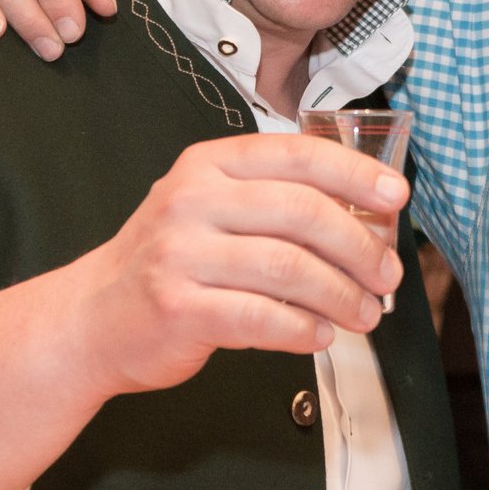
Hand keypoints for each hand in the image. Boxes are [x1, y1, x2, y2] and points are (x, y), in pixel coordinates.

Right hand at [67, 134, 409, 399]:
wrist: (91, 319)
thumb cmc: (173, 263)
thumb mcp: (215, 209)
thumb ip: (279, 202)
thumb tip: (371, 216)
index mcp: (211, 165)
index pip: (298, 155)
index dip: (356, 174)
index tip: (397, 197)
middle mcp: (192, 200)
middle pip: (303, 212)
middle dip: (360, 246)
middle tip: (388, 274)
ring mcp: (180, 253)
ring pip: (289, 267)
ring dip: (342, 294)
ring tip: (366, 313)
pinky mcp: (177, 307)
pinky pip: (262, 317)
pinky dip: (303, 328)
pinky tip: (321, 334)